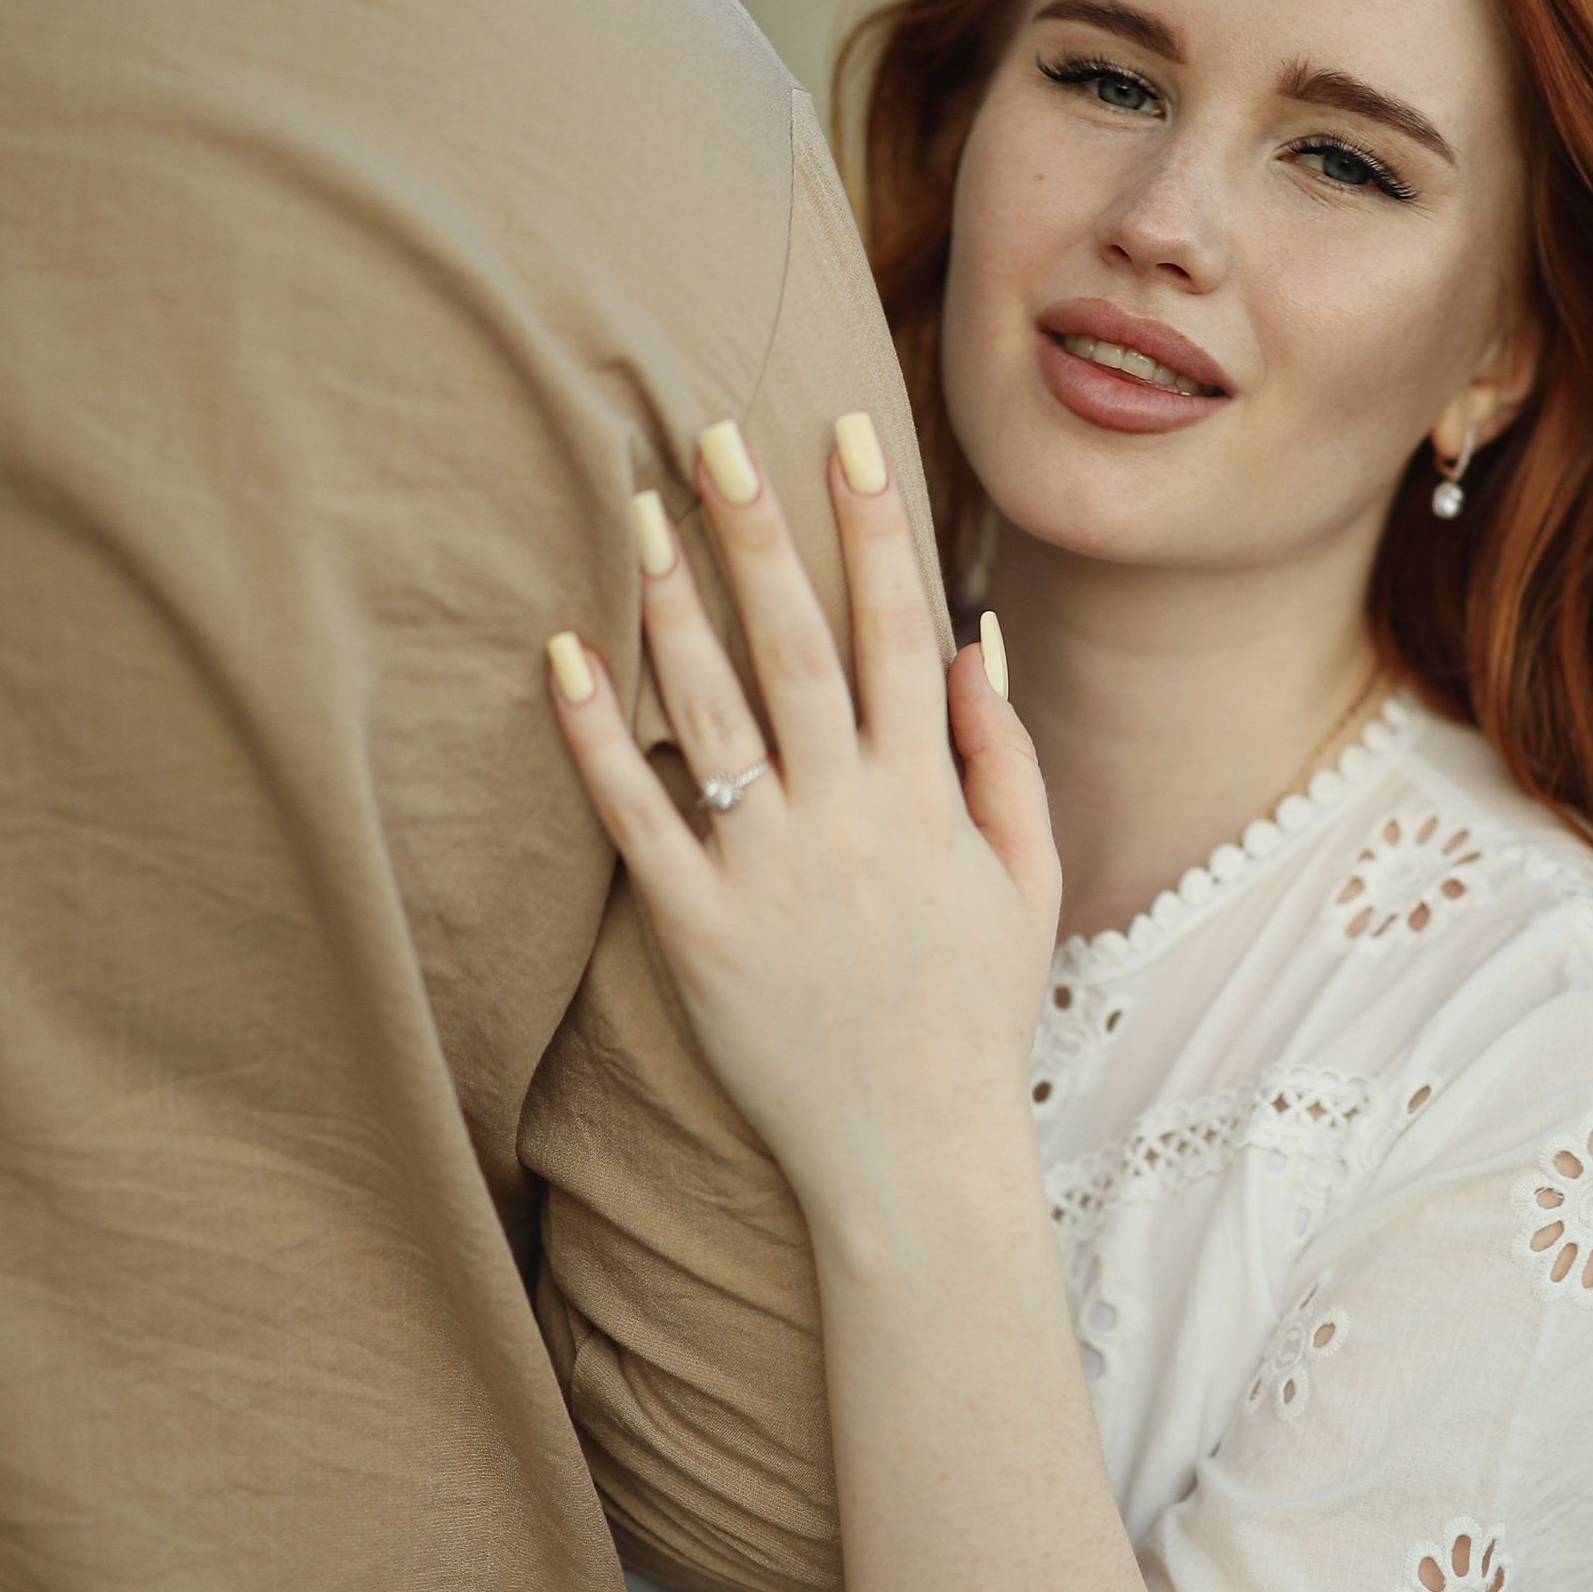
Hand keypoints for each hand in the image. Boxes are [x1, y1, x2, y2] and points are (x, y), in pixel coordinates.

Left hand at [544, 417, 1059, 1234]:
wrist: (915, 1158)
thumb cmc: (973, 1016)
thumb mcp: (1028, 882)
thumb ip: (1003, 754)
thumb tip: (971, 633)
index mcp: (928, 798)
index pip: (901, 630)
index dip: (874, 526)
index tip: (847, 434)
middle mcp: (849, 819)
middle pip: (799, 646)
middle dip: (760, 532)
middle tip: (716, 433)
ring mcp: (768, 872)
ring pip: (713, 711)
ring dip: (675, 603)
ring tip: (640, 510)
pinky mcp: (696, 930)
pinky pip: (637, 815)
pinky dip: (596, 735)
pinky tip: (563, 654)